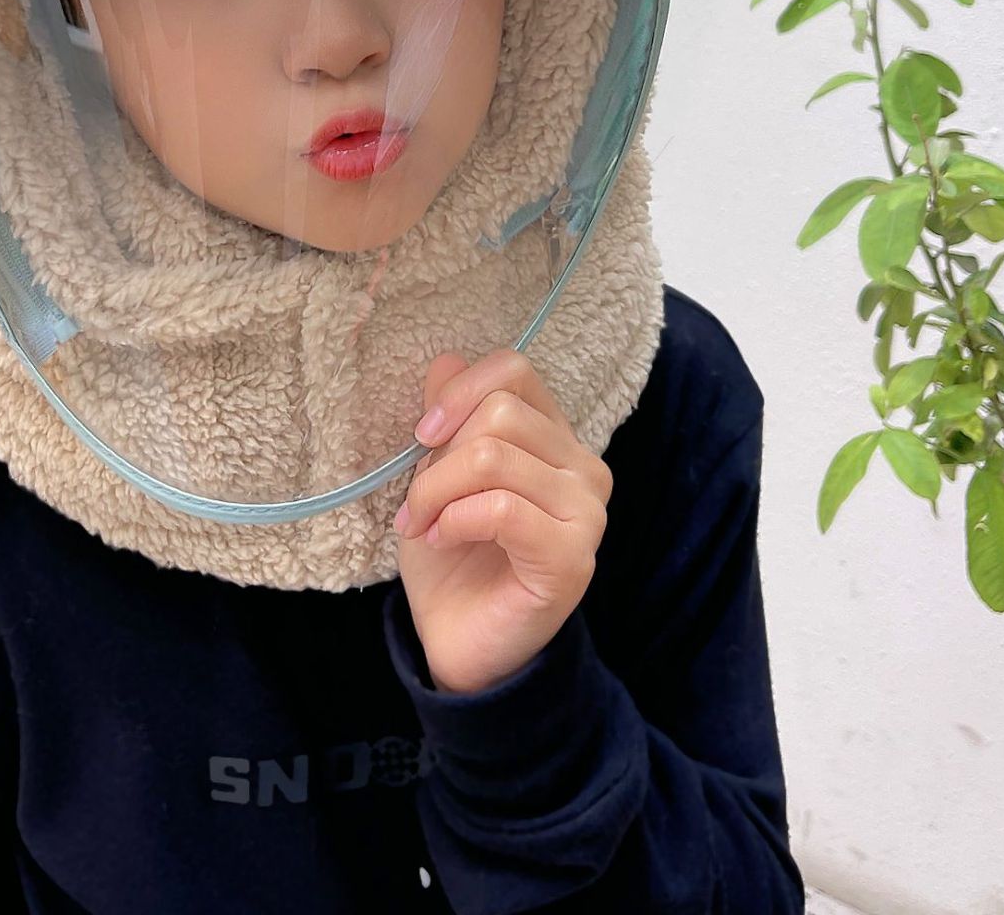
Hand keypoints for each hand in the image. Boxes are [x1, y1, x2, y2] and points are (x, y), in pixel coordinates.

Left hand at [392, 346, 612, 694]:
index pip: (513, 371)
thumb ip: (447, 421)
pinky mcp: (572, 558)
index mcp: (555, 438)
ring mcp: (587, 513)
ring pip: (494, 457)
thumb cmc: (452, 559)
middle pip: (499, 414)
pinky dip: (455, 519)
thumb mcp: (436, 477)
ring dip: (437, 491)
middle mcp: (584, 467)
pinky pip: (502, 509)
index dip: (458, 392)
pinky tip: (443, 540)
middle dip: (438, 458)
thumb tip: (444, 360)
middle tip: (416, 504)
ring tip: (423, 525)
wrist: (461, 643)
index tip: (421, 435)